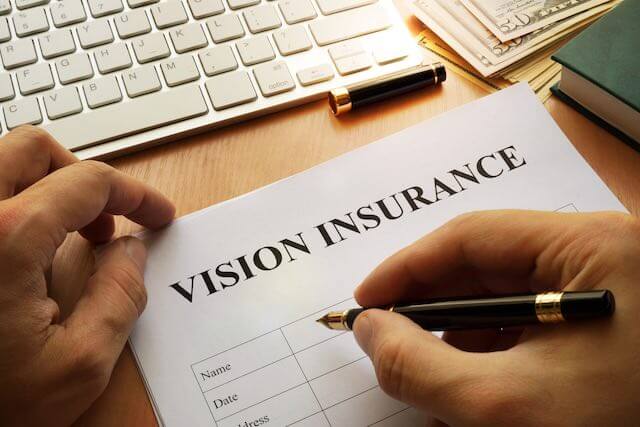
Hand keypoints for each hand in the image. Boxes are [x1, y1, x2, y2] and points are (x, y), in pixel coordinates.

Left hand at [0, 127, 174, 425]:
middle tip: (108, 220)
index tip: (158, 214)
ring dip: (48, 188)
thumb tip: (131, 249)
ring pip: (2, 166)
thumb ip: (120, 296)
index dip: (136, 195)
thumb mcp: (78, 364)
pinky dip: (19, 207)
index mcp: (6, 238)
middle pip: (34, 150)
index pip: (88, 182)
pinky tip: (31, 251)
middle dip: (84, 177)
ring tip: (73, 235)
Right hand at [353, 210, 639, 425]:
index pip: (472, 236)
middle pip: (488, 264)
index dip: (407, 268)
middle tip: (384, 337)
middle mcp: (605, 255)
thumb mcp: (505, 405)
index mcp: (595, 245)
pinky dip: (493, 350)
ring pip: (507, 296)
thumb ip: (419, 365)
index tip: (365, 303)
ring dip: (458, 332)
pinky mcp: (610, 322)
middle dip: (431, 304)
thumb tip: (369, 330)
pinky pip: (533, 323)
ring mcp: (610, 289)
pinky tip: (472, 381)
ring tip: (425, 370)